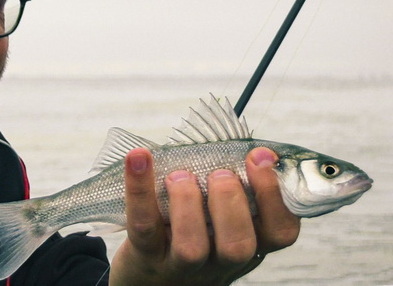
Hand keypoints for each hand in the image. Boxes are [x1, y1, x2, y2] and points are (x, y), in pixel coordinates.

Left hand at [108, 147, 299, 284]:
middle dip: (231, 202)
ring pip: (192, 247)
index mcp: (246, 244)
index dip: (275, 194)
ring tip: (181, 176)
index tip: (262, 156)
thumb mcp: (221, 221)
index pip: (280, 231)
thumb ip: (235, 190)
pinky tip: (138, 157)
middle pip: (239, 247)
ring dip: (189, 203)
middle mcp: (218, 261)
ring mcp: (180, 264)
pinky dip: (139, 188)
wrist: (148, 279)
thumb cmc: (192, 234)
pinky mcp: (144, 256)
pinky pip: (143, 225)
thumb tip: (246, 145)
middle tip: (219, 174)